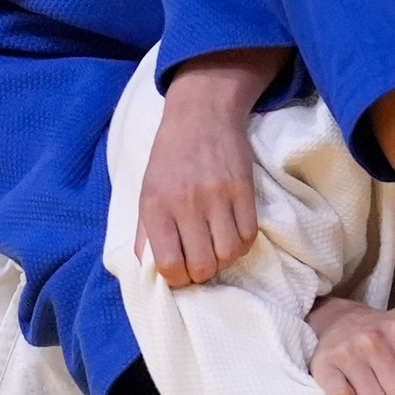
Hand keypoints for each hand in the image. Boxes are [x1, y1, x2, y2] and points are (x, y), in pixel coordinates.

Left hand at [136, 95, 258, 287]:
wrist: (201, 116)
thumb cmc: (169, 159)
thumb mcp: (146, 192)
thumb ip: (144, 232)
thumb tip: (145, 270)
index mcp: (156, 206)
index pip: (168, 264)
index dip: (176, 279)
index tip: (180, 274)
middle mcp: (185, 203)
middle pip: (202, 265)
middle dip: (201, 274)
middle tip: (200, 263)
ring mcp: (217, 195)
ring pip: (229, 254)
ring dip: (223, 260)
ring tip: (216, 248)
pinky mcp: (243, 188)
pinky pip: (249, 235)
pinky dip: (242, 244)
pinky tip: (232, 235)